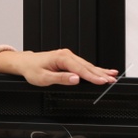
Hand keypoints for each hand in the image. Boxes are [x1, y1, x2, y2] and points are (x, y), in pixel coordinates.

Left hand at [0, 47, 117, 86]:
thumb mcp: (43, 77)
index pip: (80, 69)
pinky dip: (95, 69)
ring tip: (112, 76)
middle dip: (101, 74)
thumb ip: (61, 79)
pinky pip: (84, 65)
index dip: (92, 76)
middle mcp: (67, 55)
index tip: (102, 81)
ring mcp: (69, 57)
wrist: (25, 63)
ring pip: (88, 65)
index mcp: (61, 58)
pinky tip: (103, 71)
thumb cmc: (32, 69)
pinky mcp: (70, 60)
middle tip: (112, 80)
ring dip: (100, 71)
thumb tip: (75, 79)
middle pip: (87, 66)